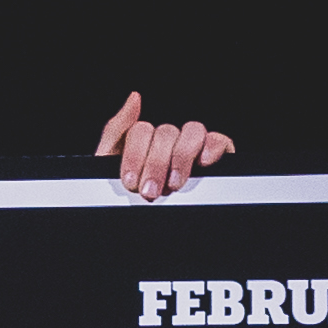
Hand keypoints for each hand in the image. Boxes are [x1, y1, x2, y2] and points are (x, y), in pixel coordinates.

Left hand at [97, 90, 237, 199]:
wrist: (139, 228)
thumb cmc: (128, 194)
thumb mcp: (109, 165)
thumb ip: (116, 132)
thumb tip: (134, 98)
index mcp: (143, 140)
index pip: (142, 130)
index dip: (136, 155)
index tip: (131, 181)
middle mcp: (167, 139)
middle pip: (165, 133)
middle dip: (155, 165)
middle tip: (150, 191)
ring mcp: (191, 145)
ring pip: (192, 131)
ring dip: (181, 158)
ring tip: (174, 183)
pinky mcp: (214, 153)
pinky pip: (219, 140)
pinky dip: (212, 147)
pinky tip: (203, 163)